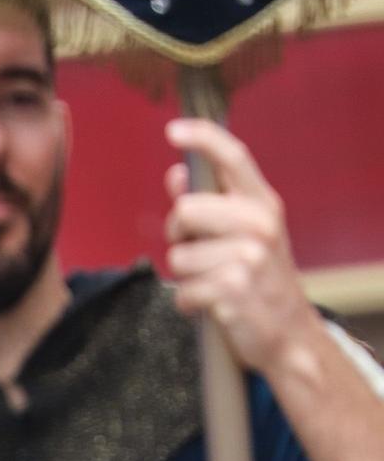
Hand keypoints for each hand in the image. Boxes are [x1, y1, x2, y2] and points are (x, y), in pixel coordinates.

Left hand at [164, 118, 321, 375]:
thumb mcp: (241, 235)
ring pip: (178, 258)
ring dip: (186, 277)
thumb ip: (208, 204)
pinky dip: (189, 305)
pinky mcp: (233, 290)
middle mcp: (260, 224)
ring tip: (214, 283)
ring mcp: (249, 257)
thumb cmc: (258, 278)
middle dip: (179, 234)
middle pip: (185, 211)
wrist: (288, 332)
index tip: (173, 128)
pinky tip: (213, 306)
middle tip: (198, 253)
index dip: (202, 138)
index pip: (233, 159)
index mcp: (262, 204)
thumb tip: (176, 173)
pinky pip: (183, 293)